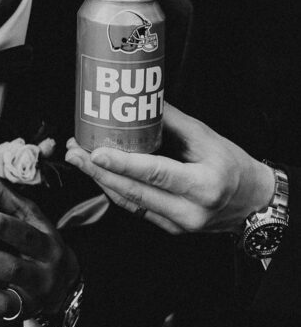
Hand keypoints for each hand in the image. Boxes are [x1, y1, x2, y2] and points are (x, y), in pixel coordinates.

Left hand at [0, 182, 80, 326]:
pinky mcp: (8, 326)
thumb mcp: (32, 218)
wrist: (61, 287)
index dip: (1, 226)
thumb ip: (8, 199)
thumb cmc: (37, 242)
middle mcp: (42, 279)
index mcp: (48, 247)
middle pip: (10, 270)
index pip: (25, 235)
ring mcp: (26, 306)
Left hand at [65, 102, 274, 234]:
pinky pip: (136, 209)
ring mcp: (178, 225)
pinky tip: (99, 174)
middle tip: (75, 152)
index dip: (123, 164)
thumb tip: (140, 98)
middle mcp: (189, 211)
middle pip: (134, 193)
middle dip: (99, 172)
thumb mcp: (207, 137)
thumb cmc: (232, 166)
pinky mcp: (170, 228)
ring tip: (79, 159)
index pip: (155, 174)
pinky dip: (115, 190)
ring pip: (130, 203)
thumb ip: (171, 120)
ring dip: (101, 181)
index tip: (96, 152)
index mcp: (203, 185)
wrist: (252, 203)